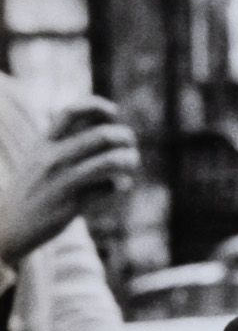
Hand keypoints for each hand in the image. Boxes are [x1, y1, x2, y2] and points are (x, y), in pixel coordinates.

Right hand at [0, 98, 138, 266]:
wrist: (9, 224)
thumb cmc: (32, 188)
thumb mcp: (39, 158)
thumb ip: (63, 142)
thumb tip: (98, 129)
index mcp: (44, 143)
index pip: (71, 112)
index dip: (98, 106)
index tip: (114, 112)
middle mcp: (53, 158)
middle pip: (100, 136)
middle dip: (124, 136)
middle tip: (131, 142)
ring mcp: (63, 181)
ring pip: (109, 161)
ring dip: (128, 159)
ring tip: (133, 161)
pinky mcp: (72, 204)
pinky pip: (107, 189)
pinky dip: (120, 185)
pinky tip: (122, 184)